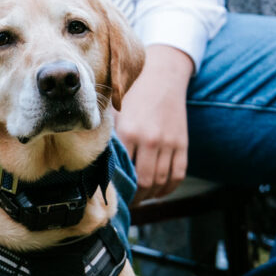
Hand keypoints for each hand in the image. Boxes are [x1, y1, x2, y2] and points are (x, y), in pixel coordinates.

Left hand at [117, 45, 193, 201]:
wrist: (162, 74)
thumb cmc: (133, 95)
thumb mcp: (115, 113)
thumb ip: (108, 137)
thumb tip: (92, 164)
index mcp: (128, 132)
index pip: (122, 172)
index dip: (117, 188)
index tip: (112, 195)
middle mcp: (149, 139)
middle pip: (143, 182)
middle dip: (135, 197)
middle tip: (127, 201)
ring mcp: (168, 143)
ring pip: (160, 181)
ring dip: (150, 195)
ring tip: (141, 197)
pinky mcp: (182, 143)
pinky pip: (178, 174)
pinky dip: (169, 188)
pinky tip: (159, 191)